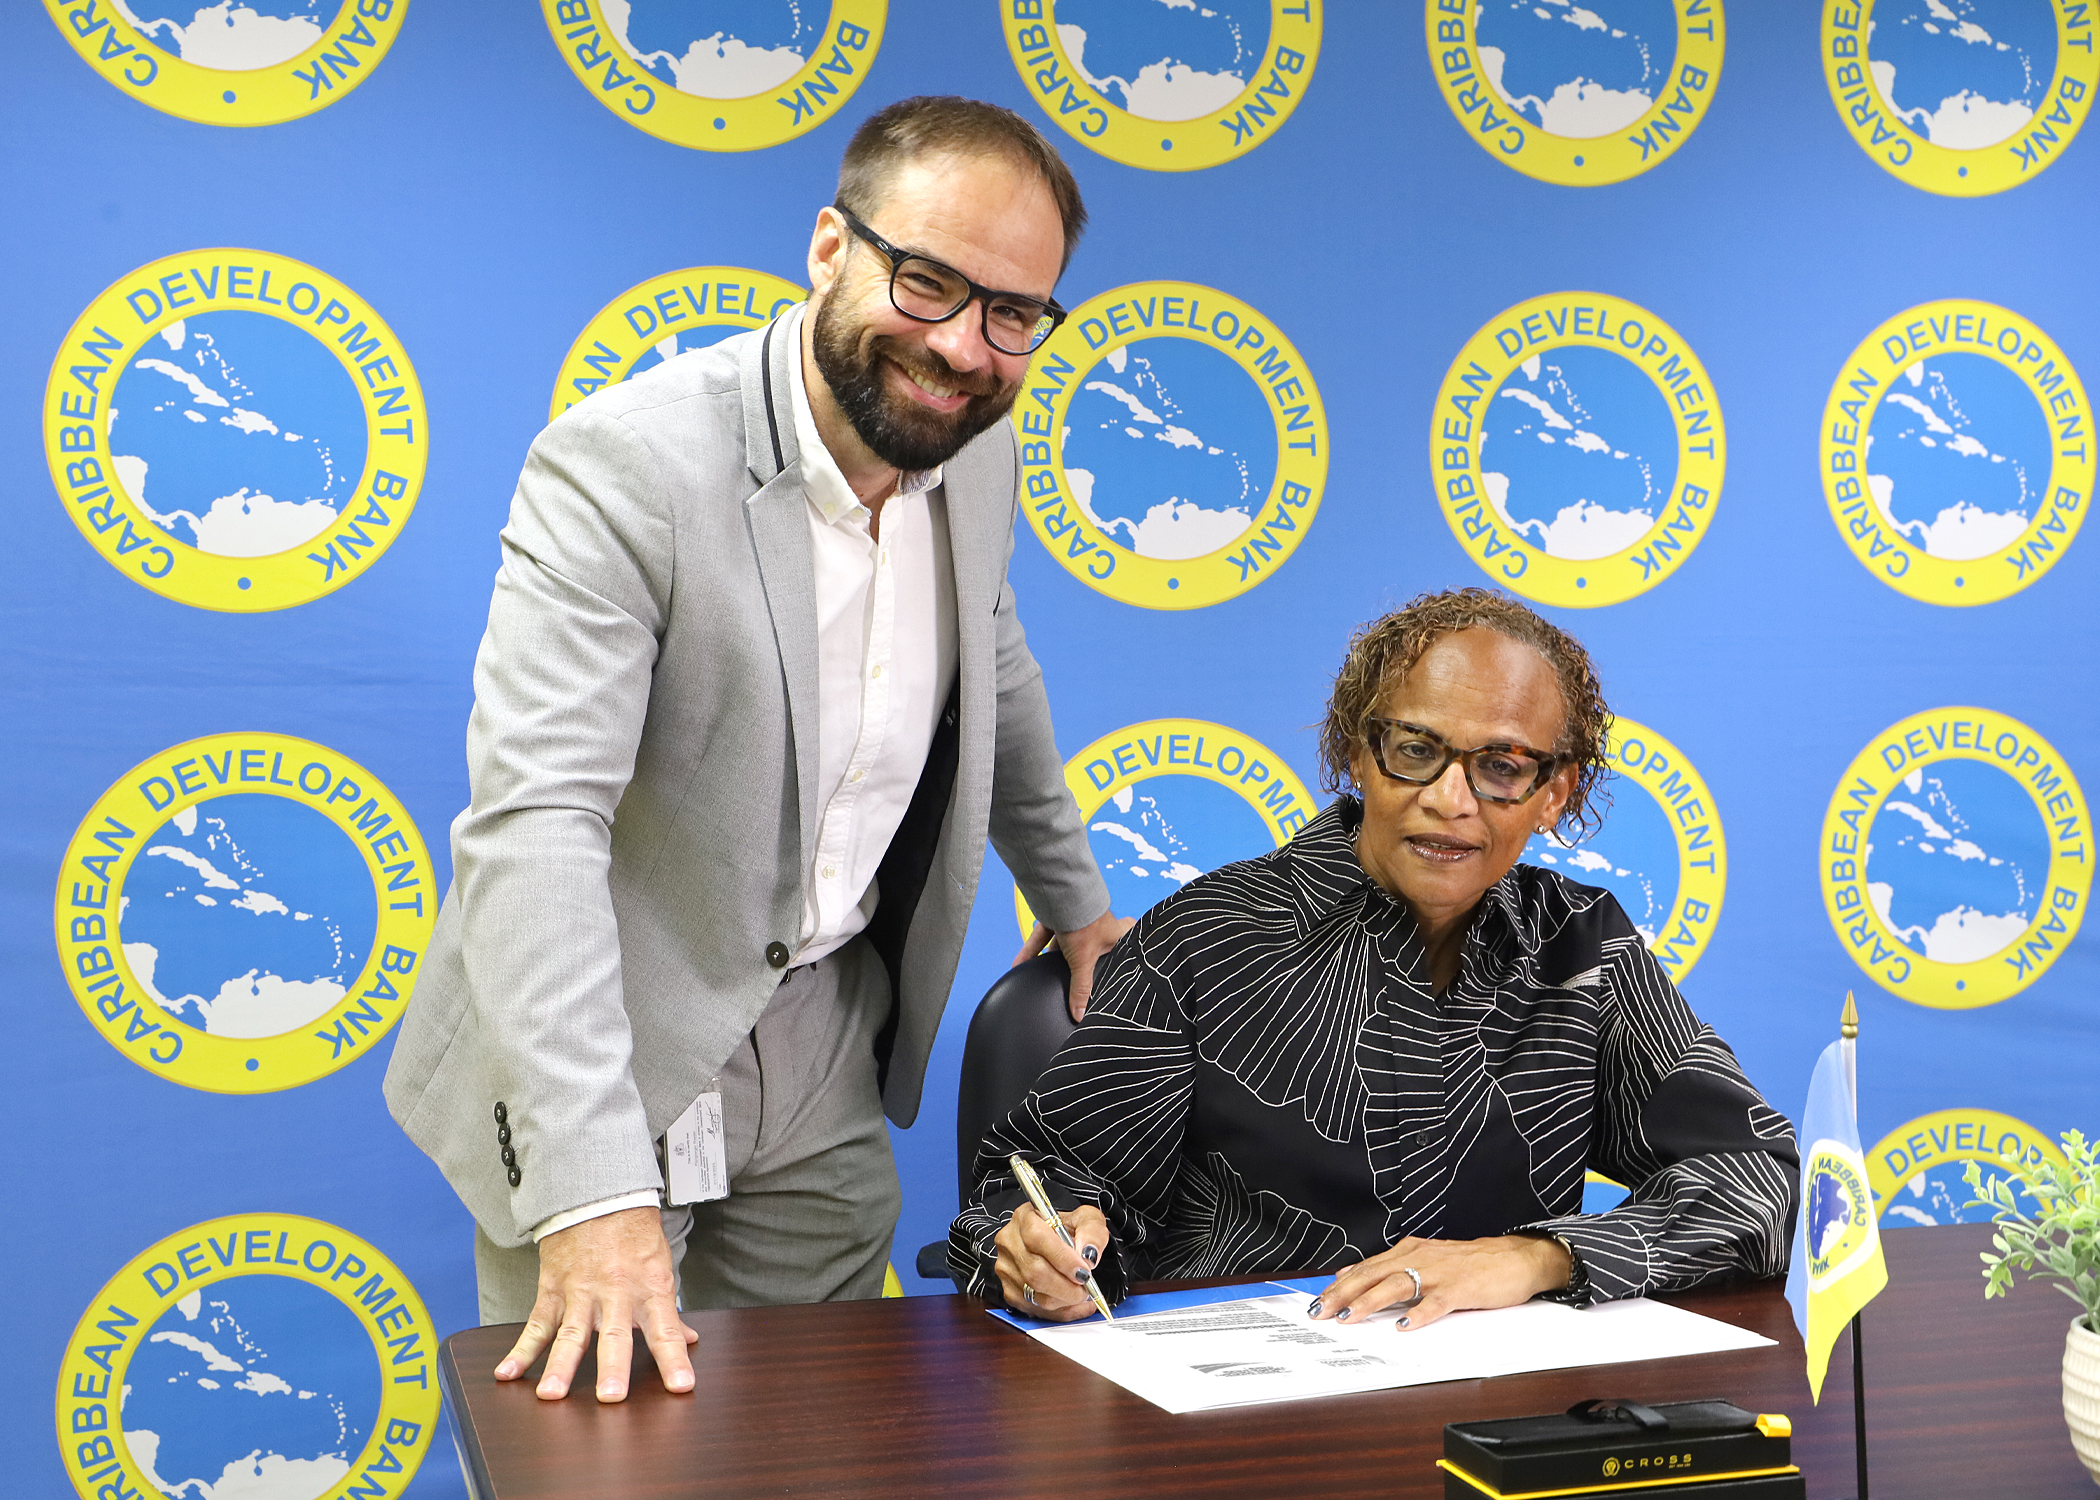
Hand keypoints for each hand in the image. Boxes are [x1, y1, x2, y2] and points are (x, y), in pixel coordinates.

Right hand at [494, 1205, 699, 1400]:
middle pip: (615, 1335)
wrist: (598, 1194)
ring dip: (560, 1366)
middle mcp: (616, 1293)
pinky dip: (520, 1350)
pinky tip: (507, 1372)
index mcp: (648, 1288)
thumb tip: (689, 1340)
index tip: (680, 1386)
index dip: (674, 1359)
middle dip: (613, 1367)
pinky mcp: (554, 1290)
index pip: (666, 1330)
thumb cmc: (632, 1232)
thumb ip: (668, 1310)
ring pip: (571, 1334)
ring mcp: (582, 1293)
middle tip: (611, 1396)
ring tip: (551, 1394)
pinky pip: (537, 1324)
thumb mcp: (660, 1265)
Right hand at [991, 1202, 1110, 1320]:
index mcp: (1025, 1218)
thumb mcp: (1086, 1219)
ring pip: (1034, 1293)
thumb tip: (1088, 1253)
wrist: (1056, 1243)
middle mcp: (1009, 1242)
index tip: (1083, 1271)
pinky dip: (1059, 1312)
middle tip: (1086, 1287)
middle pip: (1034, 1271)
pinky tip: (1074, 1304)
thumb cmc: (1068, 1230)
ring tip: (1082, 1294)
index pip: (1037, 1238)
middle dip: (1066, 1286)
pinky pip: (1035, 1309)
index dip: (1062, 1258)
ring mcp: (1006, 1268)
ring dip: (1064, 1300)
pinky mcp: (1009, 1291)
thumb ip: (1092, 1231)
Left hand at [1013, 911, 1134, 1019]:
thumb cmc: (1084, 923)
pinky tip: (1020, 964)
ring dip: (1052, 956)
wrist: (1062, 894)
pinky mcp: (1057, 916)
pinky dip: (1033, 950)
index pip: (1129, 935)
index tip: (1129, 954)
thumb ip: (1081, 989)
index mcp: (1115, 934)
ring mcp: (1077, 920)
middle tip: (1079, 973)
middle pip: (1093, 945)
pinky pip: (1044, 937)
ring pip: (1064, 943)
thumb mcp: (1083, 962)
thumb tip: (1080, 1015)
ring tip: (1045, 974)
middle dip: (1083, 959)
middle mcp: (1098, 926)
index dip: (1130, 941)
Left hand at [1308, 1234, 1571, 1331]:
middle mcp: (1419, 1258)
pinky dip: (1420, 1313)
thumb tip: (1350, 1276)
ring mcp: (1440, 1272)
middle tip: (1321, 1312)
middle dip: (1344, 1294)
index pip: (1365, 1269)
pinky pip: (1437, 1301)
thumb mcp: (1424, 1260)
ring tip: (1351, 1317)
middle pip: (1373, 1275)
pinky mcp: (1462, 1288)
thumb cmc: (1468, 1264)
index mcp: (1408, 1252)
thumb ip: (1390, 1268)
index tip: (1317, 1302)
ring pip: (1398, 1285)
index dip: (1339, 1286)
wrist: (1513, 1257)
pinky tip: (1405, 1325)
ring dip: (1371, 1301)